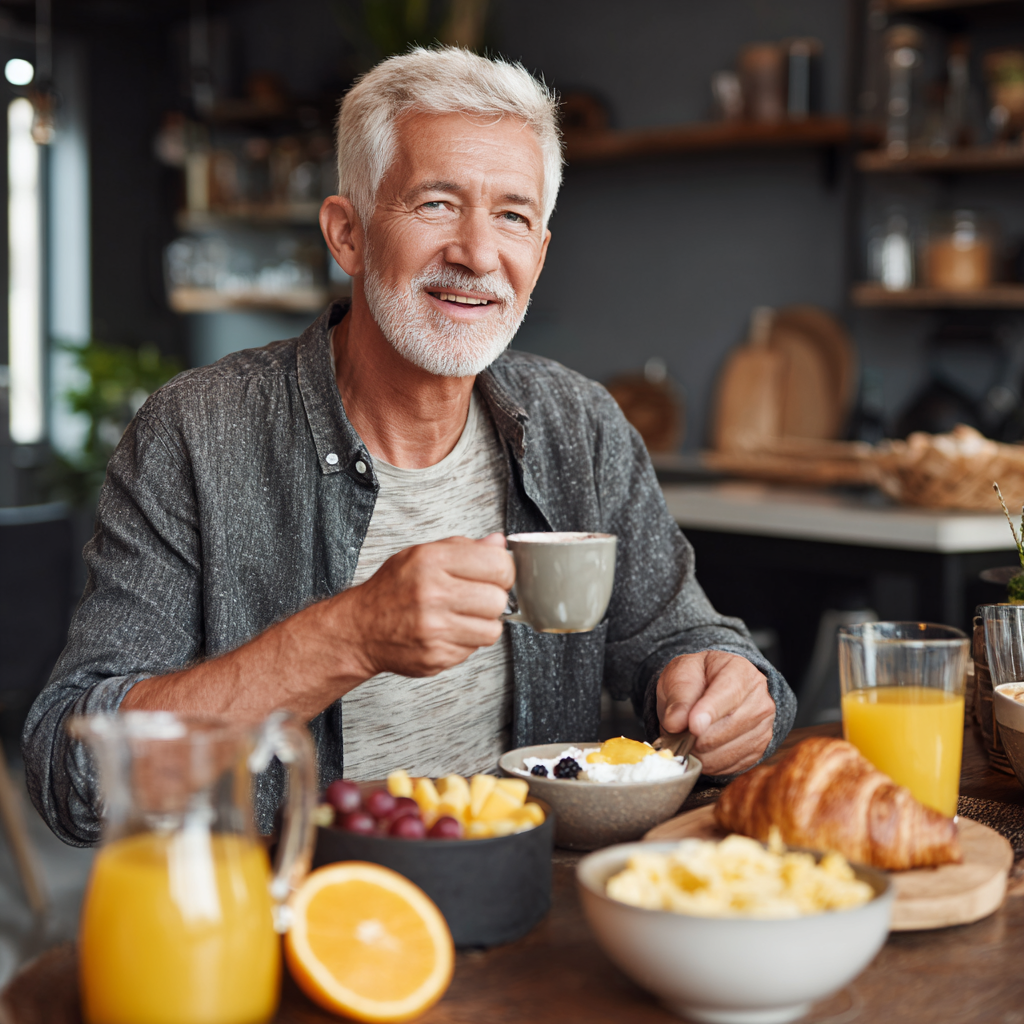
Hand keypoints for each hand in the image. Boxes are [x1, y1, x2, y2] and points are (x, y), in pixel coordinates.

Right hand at [333, 532, 514, 678]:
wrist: (359, 630)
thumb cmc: (392, 589)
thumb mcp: (422, 555)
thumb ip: (464, 548)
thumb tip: (499, 542)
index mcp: (431, 561)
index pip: (497, 565)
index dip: (504, 571)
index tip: (496, 575)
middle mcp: (432, 594)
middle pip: (498, 599)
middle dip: (493, 599)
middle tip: (478, 597)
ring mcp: (434, 629)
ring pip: (492, 629)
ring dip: (483, 624)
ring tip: (463, 616)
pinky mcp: (436, 656)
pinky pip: (474, 650)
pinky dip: (467, 641)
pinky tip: (448, 631)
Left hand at [656, 651, 774, 774]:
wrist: (711, 689)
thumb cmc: (696, 679)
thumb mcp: (679, 674)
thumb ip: (678, 696)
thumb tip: (675, 723)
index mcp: (741, 672)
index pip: (728, 694)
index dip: (710, 712)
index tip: (693, 726)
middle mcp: (760, 700)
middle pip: (728, 728)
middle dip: (695, 735)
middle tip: (677, 730)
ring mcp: (763, 727)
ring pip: (726, 751)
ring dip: (699, 752)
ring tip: (687, 737)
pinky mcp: (759, 751)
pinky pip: (729, 766)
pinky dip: (708, 762)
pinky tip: (701, 748)